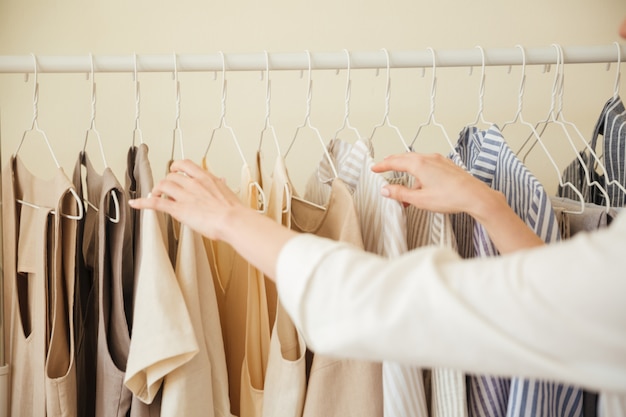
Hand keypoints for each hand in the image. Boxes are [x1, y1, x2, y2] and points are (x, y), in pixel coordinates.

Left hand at [128, 159, 246, 240]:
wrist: (233, 220)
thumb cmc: (234, 211)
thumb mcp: (227, 192)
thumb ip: (220, 185)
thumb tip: (221, 181)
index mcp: (205, 177)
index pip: (184, 164)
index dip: (175, 167)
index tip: (174, 171)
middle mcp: (192, 183)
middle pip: (171, 176)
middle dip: (166, 183)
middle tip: (166, 191)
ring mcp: (184, 196)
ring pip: (162, 186)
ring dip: (157, 190)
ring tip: (156, 196)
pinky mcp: (178, 209)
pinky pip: (156, 203)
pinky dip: (143, 202)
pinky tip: (135, 204)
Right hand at [372, 152, 543, 252]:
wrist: (475, 196)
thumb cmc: (450, 197)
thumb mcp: (420, 199)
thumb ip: (400, 194)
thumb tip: (386, 190)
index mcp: (418, 164)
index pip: (394, 162)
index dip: (382, 165)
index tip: (374, 168)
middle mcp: (428, 158)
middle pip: (405, 158)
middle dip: (393, 163)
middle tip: (383, 168)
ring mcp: (439, 160)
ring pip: (417, 162)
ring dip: (407, 171)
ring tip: (403, 187)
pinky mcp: (447, 165)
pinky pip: (427, 165)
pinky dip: (419, 172)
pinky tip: (421, 185)